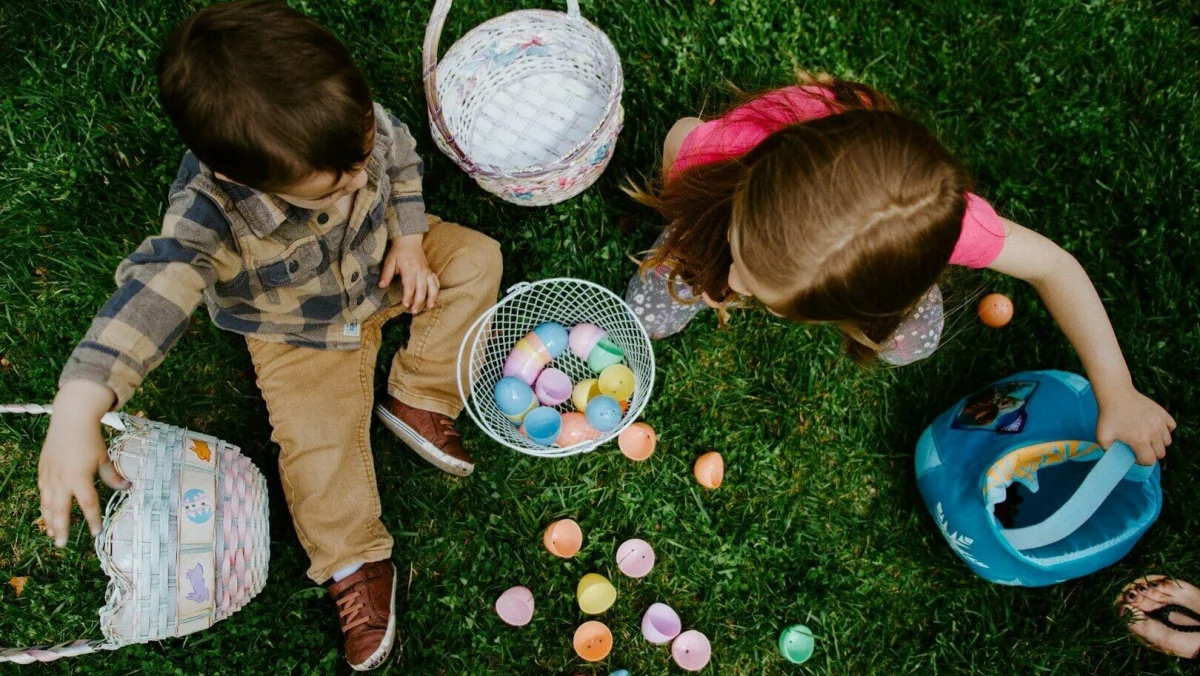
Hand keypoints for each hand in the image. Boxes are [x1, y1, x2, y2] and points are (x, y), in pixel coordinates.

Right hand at [38, 380, 128, 546]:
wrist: (70, 419)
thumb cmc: (90, 438)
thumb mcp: (104, 457)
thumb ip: (112, 476)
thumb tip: (126, 488)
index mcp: (79, 478)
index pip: (88, 505)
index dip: (92, 520)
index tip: (96, 532)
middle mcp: (61, 480)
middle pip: (60, 511)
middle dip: (61, 529)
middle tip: (61, 545)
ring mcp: (49, 476)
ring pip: (47, 504)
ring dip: (49, 520)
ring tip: (52, 534)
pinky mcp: (43, 470)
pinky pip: (42, 492)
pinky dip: (44, 505)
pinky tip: (46, 512)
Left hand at [379, 233, 438, 313]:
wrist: (409, 240)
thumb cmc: (398, 251)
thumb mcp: (389, 261)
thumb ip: (386, 274)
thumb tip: (381, 286)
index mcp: (409, 268)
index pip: (410, 285)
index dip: (408, 296)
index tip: (405, 305)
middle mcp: (420, 271)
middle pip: (422, 289)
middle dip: (419, 301)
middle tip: (413, 311)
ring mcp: (427, 271)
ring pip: (432, 286)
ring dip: (431, 298)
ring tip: (428, 308)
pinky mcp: (430, 271)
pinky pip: (436, 282)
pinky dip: (436, 291)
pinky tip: (433, 298)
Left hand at [1096, 385, 1175, 465]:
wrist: (1116, 394)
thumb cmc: (1108, 415)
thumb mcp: (1102, 436)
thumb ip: (1107, 450)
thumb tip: (1114, 457)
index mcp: (1140, 440)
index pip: (1149, 461)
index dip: (1141, 462)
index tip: (1134, 456)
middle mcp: (1154, 433)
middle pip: (1160, 453)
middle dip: (1151, 454)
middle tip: (1140, 448)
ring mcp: (1160, 422)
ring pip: (1167, 441)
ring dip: (1159, 443)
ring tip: (1147, 438)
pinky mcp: (1163, 414)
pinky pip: (1171, 427)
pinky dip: (1165, 430)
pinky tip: (1154, 428)